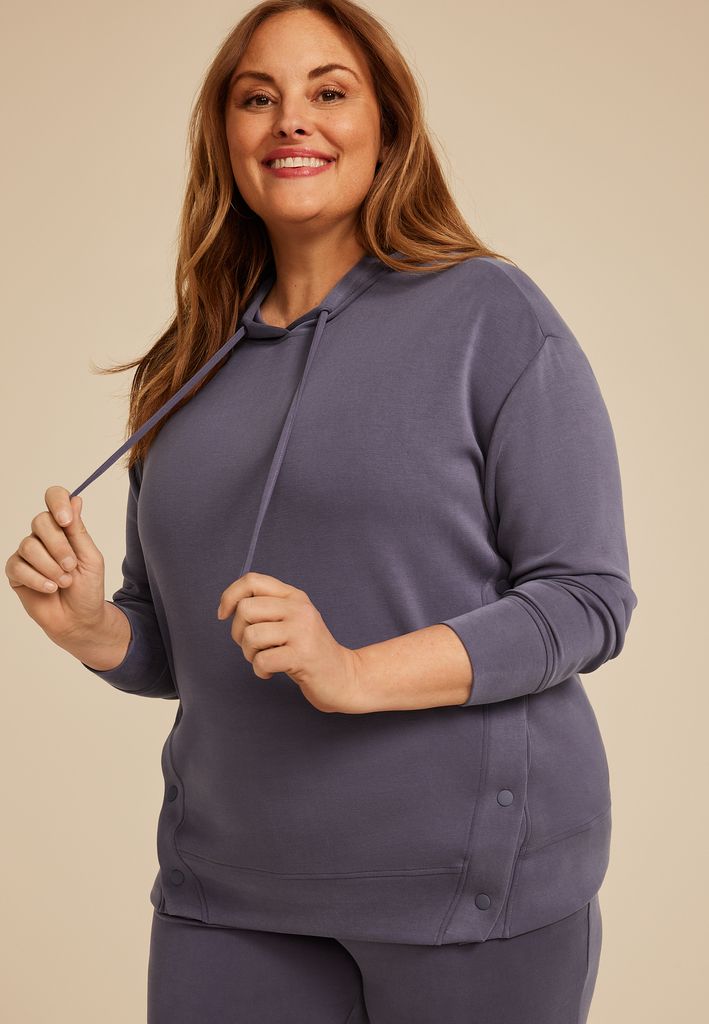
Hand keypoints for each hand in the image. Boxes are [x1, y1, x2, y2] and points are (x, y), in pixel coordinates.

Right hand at [6, 486, 106, 641]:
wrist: (79, 619)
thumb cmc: (88, 588)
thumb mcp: (90, 558)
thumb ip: (79, 531)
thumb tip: (75, 499)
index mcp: (64, 527)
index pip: (54, 498)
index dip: (57, 503)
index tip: (66, 521)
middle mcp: (43, 536)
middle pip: (40, 521)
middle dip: (59, 546)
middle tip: (71, 566)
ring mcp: (27, 554)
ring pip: (29, 546)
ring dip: (50, 566)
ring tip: (64, 582)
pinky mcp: (16, 572)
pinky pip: (18, 567)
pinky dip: (37, 579)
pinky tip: (50, 588)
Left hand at [216, 571, 365, 713]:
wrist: (343, 677)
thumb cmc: (308, 650)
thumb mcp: (292, 620)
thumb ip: (267, 608)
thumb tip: (229, 605)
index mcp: (294, 596)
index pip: (252, 580)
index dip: (229, 596)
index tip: (224, 615)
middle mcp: (299, 609)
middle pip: (245, 609)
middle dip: (238, 633)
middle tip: (252, 646)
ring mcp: (302, 631)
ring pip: (251, 636)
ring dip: (249, 654)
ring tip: (263, 659)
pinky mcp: (302, 656)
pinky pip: (262, 660)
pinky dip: (260, 670)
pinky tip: (271, 672)